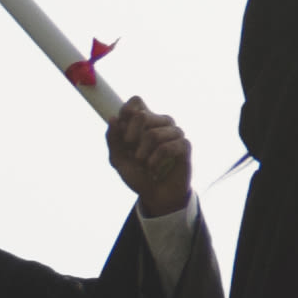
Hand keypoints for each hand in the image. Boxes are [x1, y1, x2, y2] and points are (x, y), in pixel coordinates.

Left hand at [102, 94, 194, 217]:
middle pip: (142, 115)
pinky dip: (155, 161)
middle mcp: (161, 122)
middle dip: (130, 138)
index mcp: (145, 121)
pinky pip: (167, 147)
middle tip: (132, 154)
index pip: (137, 101)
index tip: (122, 131)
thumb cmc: (137, 174)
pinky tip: (153, 169)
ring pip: (153, 134)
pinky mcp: (184, 146)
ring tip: (143, 164)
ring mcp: (174, 133)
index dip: (126, 111)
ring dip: (142, 154)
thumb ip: (113, 140)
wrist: (155, 196)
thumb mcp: (118, 159)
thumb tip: (112, 118)